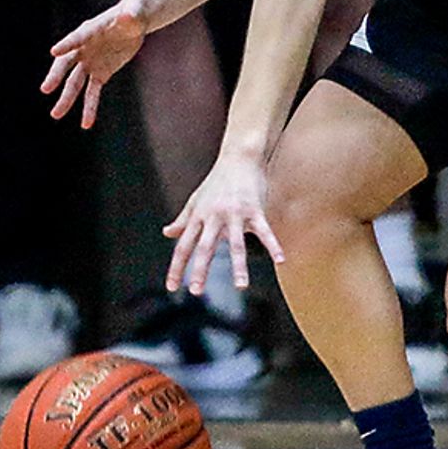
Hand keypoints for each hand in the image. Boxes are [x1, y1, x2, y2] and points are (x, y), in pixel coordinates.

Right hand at [42, 0, 145, 130]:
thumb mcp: (135, 12)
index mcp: (90, 30)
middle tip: (46, 89)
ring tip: (56, 115)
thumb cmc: (133, 13)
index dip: (67, 44)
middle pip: (67, 63)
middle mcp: (84, 47)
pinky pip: (92, 92)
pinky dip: (89, 107)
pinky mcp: (100, 74)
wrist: (133, 24)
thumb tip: (130, 15)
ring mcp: (90, 62)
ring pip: (75, 83)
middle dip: (56, 76)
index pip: (77, 37)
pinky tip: (86, 123)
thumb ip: (131, 15)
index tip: (54, 51)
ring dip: (67, 98)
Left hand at [164, 149, 283, 297]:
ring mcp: (234, 213)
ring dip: (238, 266)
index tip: (172, 287)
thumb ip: (182, 220)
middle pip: (205, 247)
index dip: (177, 267)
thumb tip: (167, 233)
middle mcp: (213, 216)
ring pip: (236, 243)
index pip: (184, 246)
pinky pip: (264, 231)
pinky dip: (272, 245)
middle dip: (200, 270)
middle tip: (196, 291)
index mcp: (198, 216)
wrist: (238, 157)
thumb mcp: (195, 201)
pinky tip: (280, 260)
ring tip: (241, 287)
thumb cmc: (216, 182)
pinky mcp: (254, 209)